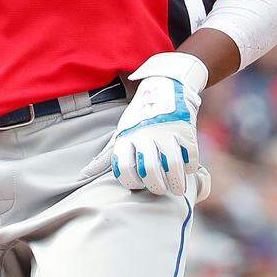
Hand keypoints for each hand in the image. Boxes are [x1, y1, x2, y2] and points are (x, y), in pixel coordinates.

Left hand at [80, 53, 210, 199]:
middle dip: (156, 186)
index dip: (131, 182)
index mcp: (127, 136)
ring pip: (173, 166)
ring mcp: (166, 132)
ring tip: (176, 188)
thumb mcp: (122, 132)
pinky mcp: (186, 130)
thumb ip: (107, 155)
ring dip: (176, 183)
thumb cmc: (140, 117)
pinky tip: (186, 168)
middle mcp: (145, 135)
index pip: (124, 168)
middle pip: (151, 170)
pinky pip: (191, 157)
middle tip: (160, 189)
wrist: (164, 87)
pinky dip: (190, 167)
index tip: (138, 184)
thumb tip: (85, 174)